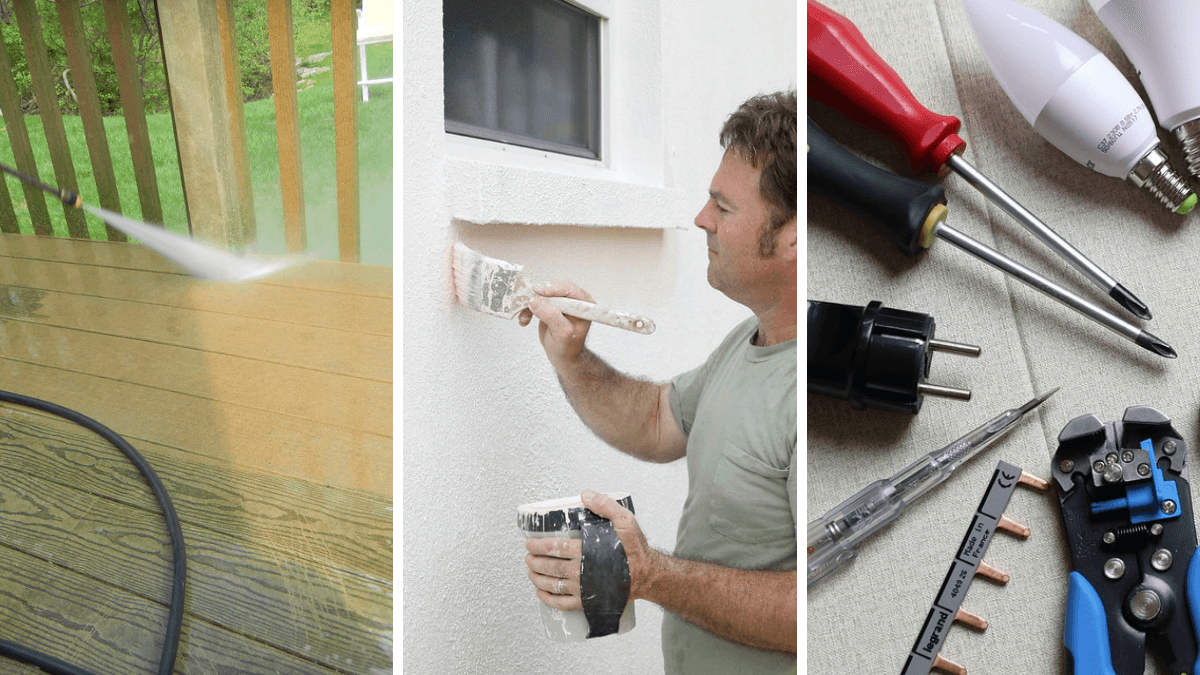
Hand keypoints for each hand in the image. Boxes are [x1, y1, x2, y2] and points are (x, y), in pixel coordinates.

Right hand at [517, 280, 593, 366]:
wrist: (562, 354)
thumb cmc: (568, 346)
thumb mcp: (562, 333)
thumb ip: (551, 316)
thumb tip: (535, 301)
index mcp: (584, 303)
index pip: (569, 289)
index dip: (553, 288)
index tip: (538, 291)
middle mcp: (573, 299)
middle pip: (553, 289)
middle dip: (538, 296)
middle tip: (527, 302)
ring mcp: (560, 302)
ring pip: (542, 294)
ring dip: (530, 304)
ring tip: (525, 317)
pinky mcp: (549, 305)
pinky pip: (535, 300)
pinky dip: (527, 309)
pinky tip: (525, 319)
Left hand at [524, 490, 658, 611]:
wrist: (648, 576)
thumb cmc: (635, 549)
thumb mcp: (625, 521)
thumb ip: (605, 505)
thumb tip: (585, 495)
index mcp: (587, 551)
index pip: (554, 547)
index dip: (538, 545)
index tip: (529, 543)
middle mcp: (581, 572)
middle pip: (550, 566)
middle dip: (534, 561)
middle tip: (528, 557)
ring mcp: (583, 589)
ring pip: (553, 585)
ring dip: (538, 578)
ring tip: (531, 572)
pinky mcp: (588, 601)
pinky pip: (563, 604)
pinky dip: (549, 599)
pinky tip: (541, 593)